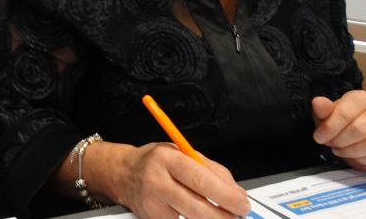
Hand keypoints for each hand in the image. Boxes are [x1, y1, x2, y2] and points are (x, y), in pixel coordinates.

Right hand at [90, 141, 249, 218]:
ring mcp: (152, 204)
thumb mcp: (182, 153)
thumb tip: (236, 192)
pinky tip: (197, 215)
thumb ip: (211, 170)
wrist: (123, 173)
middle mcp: (157, 181)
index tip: (242, 203)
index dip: (226, 195)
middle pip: (198, 208)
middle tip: (238, 215)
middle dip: (225, 216)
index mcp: (167, 159)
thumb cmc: (156, 162)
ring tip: (220, 215)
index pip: (201, 180)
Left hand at [312, 91, 365, 169]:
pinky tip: (357, 157)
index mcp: (361, 98)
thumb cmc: (341, 123)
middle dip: (340, 141)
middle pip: (359, 130)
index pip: (345, 113)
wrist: (358, 135)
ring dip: (352, 152)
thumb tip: (317, 102)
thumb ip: (323, 110)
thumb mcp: (327, 116)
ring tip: (341, 150)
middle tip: (331, 145)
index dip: (330, 128)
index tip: (319, 137)